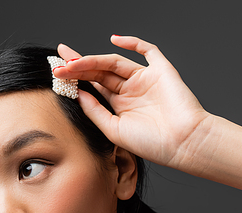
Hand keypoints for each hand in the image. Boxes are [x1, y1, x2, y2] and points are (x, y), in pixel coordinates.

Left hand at [55, 36, 241, 195]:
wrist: (184, 144)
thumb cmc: (152, 143)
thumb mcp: (113, 130)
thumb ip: (95, 111)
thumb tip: (78, 94)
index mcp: (119, 105)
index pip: (93, 86)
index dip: (76, 78)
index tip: (57, 72)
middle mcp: (130, 90)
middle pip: (99, 72)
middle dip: (78, 66)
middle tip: (59, 62)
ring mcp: (144, 79)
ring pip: (114, 62)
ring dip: (93, 59)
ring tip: (72, 61)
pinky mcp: (161, 71)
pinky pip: (147, 51)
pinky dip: (133, 42)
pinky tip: (114, 40)